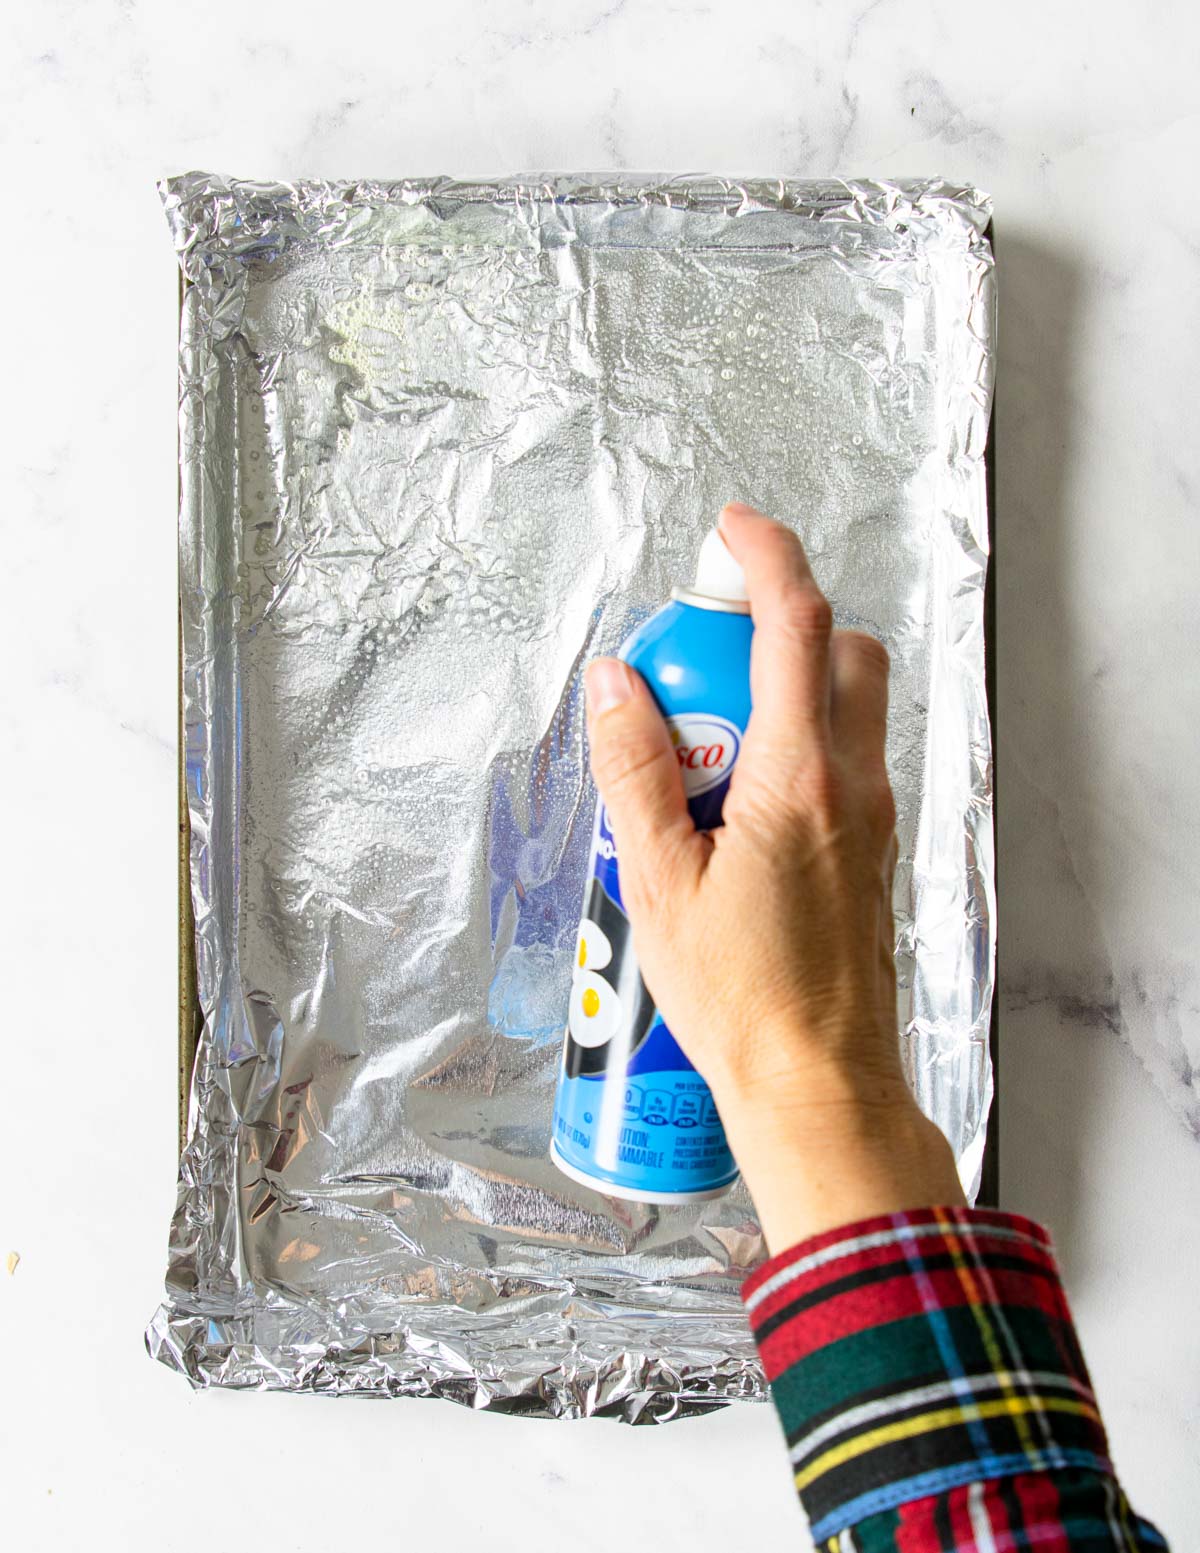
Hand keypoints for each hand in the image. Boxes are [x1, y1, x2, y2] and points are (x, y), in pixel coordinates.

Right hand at [583, 503, 964, 1251]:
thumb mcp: (657, 883)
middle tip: (698, 666)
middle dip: (775, 628)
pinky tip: (730, 810)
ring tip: (702, 754)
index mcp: (800, 778)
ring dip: (783, 691)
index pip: (797, 627)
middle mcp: (853, 784)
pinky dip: (794, 747)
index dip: (766, 558)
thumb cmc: (741, 999)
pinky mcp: (870, 851)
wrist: (820, 1084)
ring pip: (847, 706)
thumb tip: (615, 685)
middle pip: (840, 652)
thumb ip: (633, 772)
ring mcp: (872, 818)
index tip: (730, 531)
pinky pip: (841, 762)